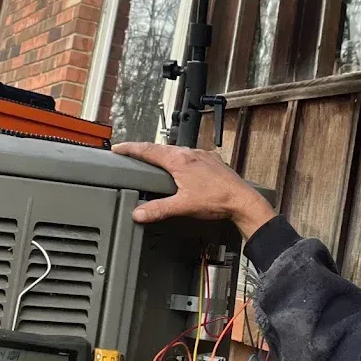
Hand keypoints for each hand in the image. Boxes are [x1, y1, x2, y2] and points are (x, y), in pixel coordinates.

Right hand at [112, 141, 274, 238]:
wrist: (242, 200)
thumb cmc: (217, 200)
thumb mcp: (182, 206)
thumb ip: (158, 209)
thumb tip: (138, 213)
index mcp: (179, 160)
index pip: (148, 150)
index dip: (131, 148)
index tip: (118, 147)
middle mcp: (191, 153)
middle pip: (162, 148)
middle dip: (145, 150)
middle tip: (132, 153)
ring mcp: (203, 156)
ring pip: (177, 151)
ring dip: (164, 154)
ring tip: (154, 160)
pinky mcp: (212, 162)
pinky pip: (191, 156)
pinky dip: (180, 159)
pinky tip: (182, 168)